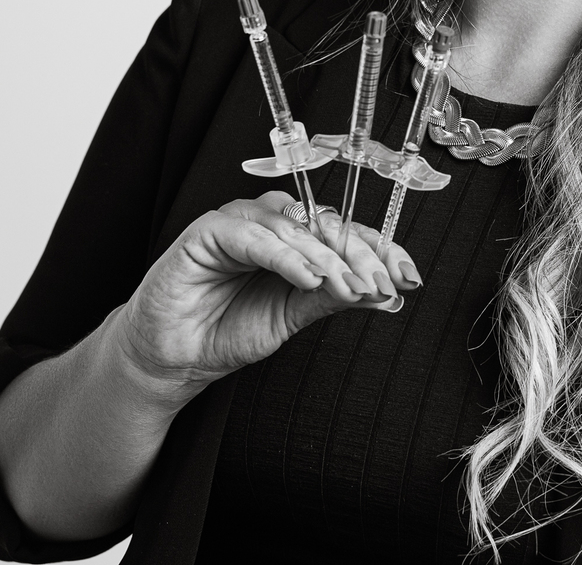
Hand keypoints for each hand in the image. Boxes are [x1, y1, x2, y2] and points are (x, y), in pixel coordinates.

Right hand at [114, 191, 420, 398]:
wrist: (173, 359)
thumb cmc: (226, 331)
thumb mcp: (293, 317)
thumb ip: (334, 298)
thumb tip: (385, 292)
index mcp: (296, 240)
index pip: (346, 233)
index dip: (380, 250)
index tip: (408, 276)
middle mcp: (273, 224)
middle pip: (327, 223)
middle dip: (361, 255)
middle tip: (382, 284)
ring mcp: (242, 222)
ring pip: (295, 225)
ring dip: (328, 258)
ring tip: (349, 287)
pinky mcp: (209, 231)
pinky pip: (256, 236)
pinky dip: (286, 257)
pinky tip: (307, 278)